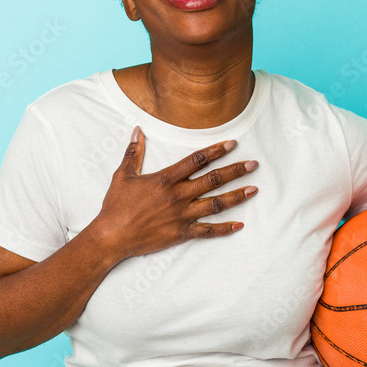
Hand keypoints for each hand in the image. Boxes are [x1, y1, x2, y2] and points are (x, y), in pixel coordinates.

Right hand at [93, 125, 258, 260]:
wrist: (111, 236)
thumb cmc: (115, 205)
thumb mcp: (123, 174)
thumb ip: (134, 152)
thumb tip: (138, 130)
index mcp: (166, 179)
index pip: (197, 160)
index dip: (216, 151)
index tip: (232, 144)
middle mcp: (178, 196)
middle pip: (213, 180)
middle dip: (235, 171)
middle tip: (254, 164)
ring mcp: (182, 215)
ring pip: (215, 204)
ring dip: (236, 196)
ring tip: (254, 189)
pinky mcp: (181, 233)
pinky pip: (207, 231)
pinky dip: (224, 229)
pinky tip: (240, 225)